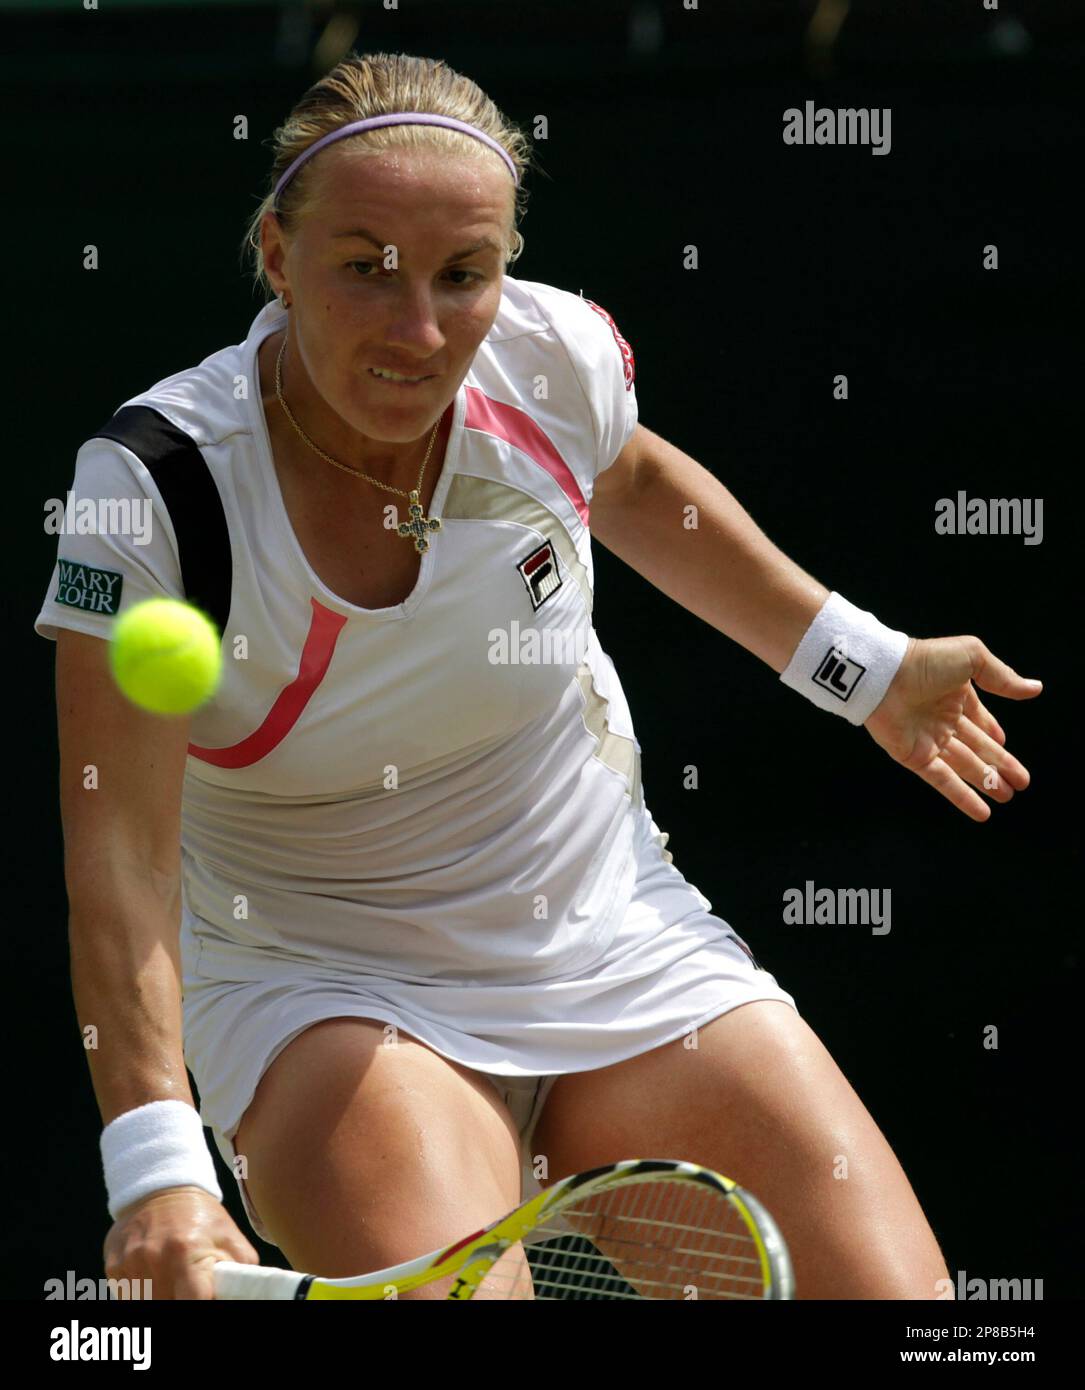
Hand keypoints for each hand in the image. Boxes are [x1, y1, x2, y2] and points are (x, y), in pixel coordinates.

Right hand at [103, 1186, 259, 1299]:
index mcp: (186, 1252)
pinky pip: (127, 1297)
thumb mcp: (229, 1237)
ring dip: (160, 1298)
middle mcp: (153, 1258)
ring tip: (173, 1284)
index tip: (205, 1300)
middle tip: (188, 1290)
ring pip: (144, 1305)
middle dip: (179, 1300)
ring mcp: (130, 1264)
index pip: (193, 1302)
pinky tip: (154, 1279)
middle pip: (167, 1307)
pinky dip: (142, 1295)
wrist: (163, 1188)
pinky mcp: (113, 1266)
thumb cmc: (201, 1217)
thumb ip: (239, 1271)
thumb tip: (243, 1296)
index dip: (201, 1306)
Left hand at [862, 635, 1040, 820]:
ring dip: (985, 783)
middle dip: (998, 766)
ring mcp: (928, 740)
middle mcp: (942, 719)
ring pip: (963, 766)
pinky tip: (981, 812)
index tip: (1005, 746)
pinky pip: (941, 780)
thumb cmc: (926, 662)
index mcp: (955, 695)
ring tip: (1006, 796)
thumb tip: (1035, 688)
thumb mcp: (972, 658)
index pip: (979, 720)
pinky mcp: (914, 757)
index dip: (992, 735)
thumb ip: (1002, 676)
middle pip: (976, 748)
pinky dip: (961, 797)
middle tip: (1019, 784)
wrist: (884, 676)